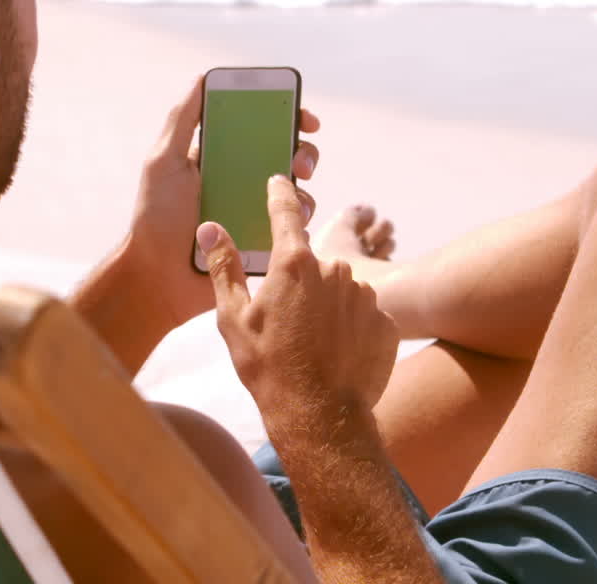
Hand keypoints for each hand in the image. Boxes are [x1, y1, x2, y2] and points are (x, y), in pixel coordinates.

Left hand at [123, 78, 320, 328]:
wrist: (158, 276)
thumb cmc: (155, 217)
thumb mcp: (163, 161)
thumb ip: (182, 120)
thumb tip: (203, 77)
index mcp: (221, 157)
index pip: (261, 127)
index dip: (287, 117)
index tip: (303, 116)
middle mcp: (242, 181)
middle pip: (287, 156)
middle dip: (304, 151)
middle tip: (302, 160)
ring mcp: (254, 212)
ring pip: (295, 191)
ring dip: (303, 187)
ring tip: (295, 195)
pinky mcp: (262, 242)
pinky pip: (292, 227)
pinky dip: (300, 220)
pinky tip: (292, 223)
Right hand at [196, 175, 399, 412]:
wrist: (319, 416)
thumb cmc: (268, 367)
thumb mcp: (233, 318)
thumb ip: (224, 268)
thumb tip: (210, 228)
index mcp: (294, 264)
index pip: (286, 213)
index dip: (280, 194)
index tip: (279, 180)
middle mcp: (334, 269)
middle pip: (313, 263)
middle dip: (300, 283)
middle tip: (286, 321)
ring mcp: (365, 295)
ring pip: (341, 290)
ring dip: (328, 307)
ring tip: (312, 344)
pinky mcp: (386, 322)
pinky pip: (364, 316)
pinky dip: (351, 329)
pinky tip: (337, 354)